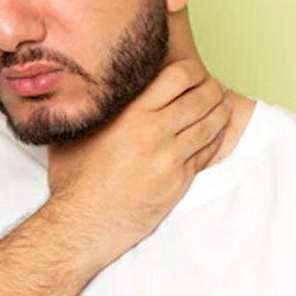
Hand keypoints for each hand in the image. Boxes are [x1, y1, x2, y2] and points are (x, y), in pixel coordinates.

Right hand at [46, 59, 231, 256]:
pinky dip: (216, 138)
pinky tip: (214, 132)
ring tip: (220, 106)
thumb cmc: (75, 179)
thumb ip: (102, 106)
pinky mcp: (180, 182)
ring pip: (212, 125)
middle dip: (212, 88)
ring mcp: (172, 159)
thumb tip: (106, 84)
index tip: (192, 72)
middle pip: (203, 97)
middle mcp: (156, 133)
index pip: (179, 76)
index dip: (192, 70)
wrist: (84, 225)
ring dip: (220, 111)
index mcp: (133, 114)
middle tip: (212, 87)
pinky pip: (209, 152)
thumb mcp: (82, 130)